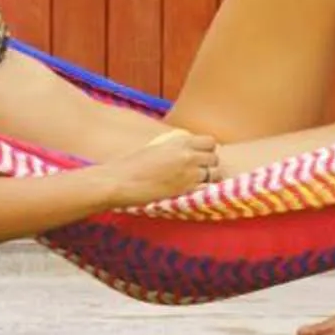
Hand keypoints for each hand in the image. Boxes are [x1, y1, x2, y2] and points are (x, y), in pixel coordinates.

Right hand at [98, 129, 220, 206]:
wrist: (119, 181)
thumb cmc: (131, 164)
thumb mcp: (156, 146)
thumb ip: (174, 145)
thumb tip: (187, 147)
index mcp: (179, 140)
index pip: (210, 142)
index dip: (207, 151)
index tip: (201, 158)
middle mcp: (187, 154)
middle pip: (215, 158)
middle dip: (210, 165)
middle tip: (199, 173)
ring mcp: (189, 172)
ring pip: (215, 174)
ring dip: (209, 180)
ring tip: (197, 184)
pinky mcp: (186, 189)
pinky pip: (207, 189)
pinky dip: (204, 192)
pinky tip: (193, 194)